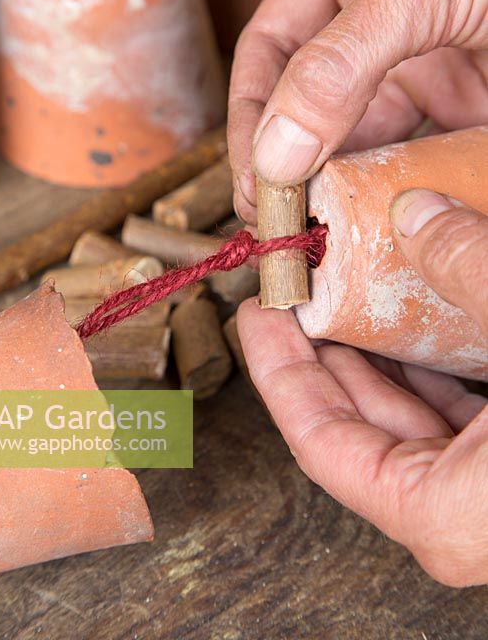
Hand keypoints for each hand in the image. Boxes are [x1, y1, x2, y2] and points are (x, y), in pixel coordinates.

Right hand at [228, 0, 487, 222]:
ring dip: (334, 184)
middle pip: (305, 100)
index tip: (253, 179)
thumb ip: (339, 60)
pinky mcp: (460, 104)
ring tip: (318, 233)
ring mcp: (420, 63)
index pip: (270, 49)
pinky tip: (373, 217)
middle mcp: (373, 17)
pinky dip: (389, 187)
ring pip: (354, 136)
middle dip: (287, 163)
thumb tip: (274, 151)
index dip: (251, 114)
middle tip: (280, 224)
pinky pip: (411, 153)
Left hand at [237, 190, 487, 584]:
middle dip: (324, 354)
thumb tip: (414, 212)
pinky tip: (411, 316)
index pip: (325, 447)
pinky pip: (450, 415)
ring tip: (344, 294)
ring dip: (372, 355)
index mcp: (448, 513)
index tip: (260, 317)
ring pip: (404, 420)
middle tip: (298, 292)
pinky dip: (424, 366)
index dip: (281, 376)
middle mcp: (461, 514)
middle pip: (358, 428)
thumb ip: (475, 266)